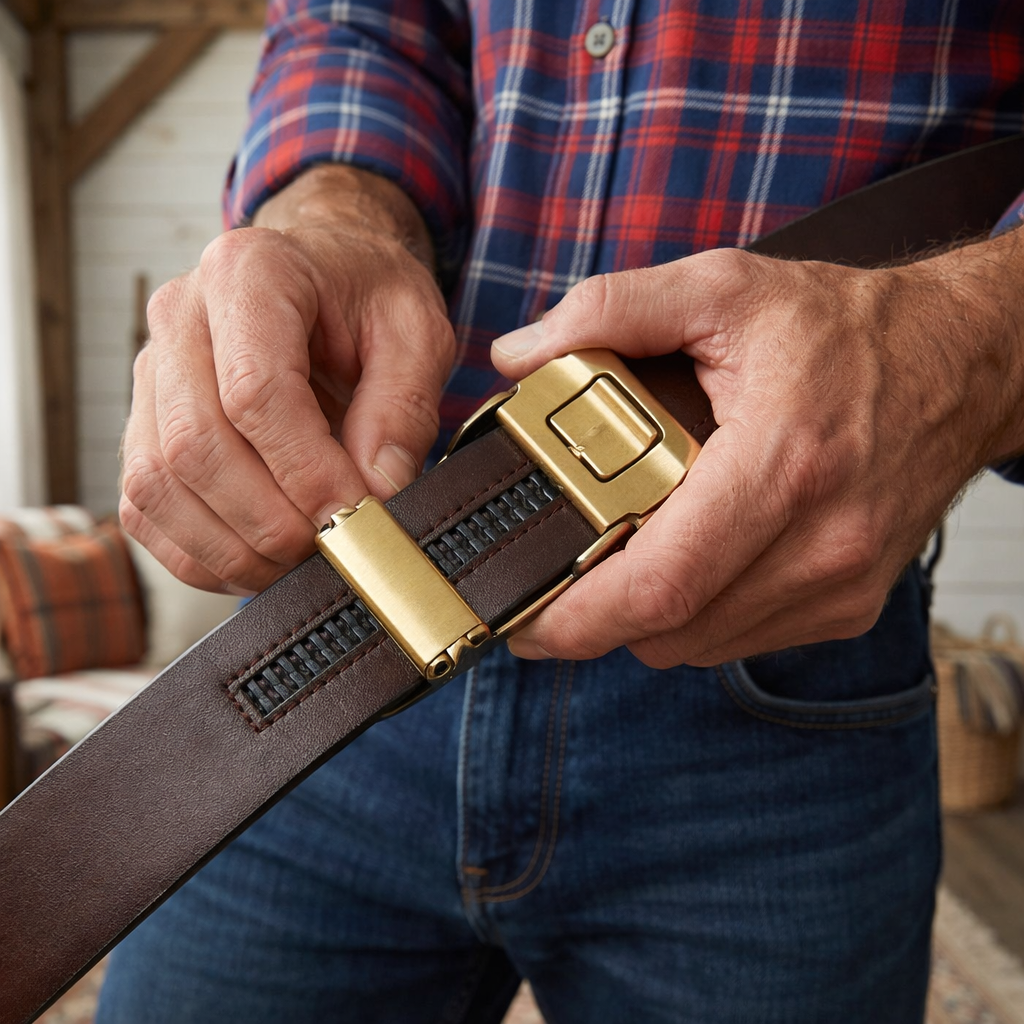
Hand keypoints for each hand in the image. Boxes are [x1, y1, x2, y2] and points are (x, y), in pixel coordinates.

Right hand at [120, 166, 453, 594]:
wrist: (328, 272)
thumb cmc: (369, 296)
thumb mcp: (417, 331)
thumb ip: (404, 407)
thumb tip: (377, 492)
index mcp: (248, 274)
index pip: (254, 391)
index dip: (306, 471)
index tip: (355, 515)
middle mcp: (179, 318)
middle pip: (195, 445)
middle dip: (269, 521)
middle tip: (333, 548)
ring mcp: (151, 374)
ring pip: (156, 484)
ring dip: (231, 548)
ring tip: (302, 563)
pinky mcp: (144, 426)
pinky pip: (146, 509)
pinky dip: (199, 553)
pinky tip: (259, 561)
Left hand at [491, 235, 1023, 666]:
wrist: (962, 363)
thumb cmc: (847, 329)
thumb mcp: (723, 287)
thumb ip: (610, 309)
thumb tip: (521, 354)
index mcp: (783, 464)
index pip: (661, 584)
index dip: (577, 617)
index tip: (521, 617)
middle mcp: (821, 542)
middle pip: (670, 630)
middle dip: (594, 621)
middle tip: (551, 586)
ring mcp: (840, 584)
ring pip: (698, 645)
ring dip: (642, 617)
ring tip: (616, 564)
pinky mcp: (848, 605)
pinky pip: (738, 641)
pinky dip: (692, 617)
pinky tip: (682, 563)